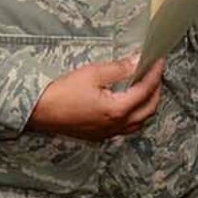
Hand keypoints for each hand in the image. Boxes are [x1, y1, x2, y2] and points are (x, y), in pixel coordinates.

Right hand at [28, 57, 164, 140]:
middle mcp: (116, 125)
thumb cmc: (61, 94)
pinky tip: (130, 105)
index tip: (158, 62)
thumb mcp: (92, 73)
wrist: (38, 112)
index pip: (145, 90)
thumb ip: (118, 69)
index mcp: (117, 110)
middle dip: (156, 90)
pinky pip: (127, 128)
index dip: (155, 74)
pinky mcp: (100, 135)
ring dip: (148, 105)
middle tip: (155, 73)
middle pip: (149, 109)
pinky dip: (136, 115)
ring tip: (146, 88)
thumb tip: (136, 62)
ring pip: (140, 122)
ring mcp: (108, 133)